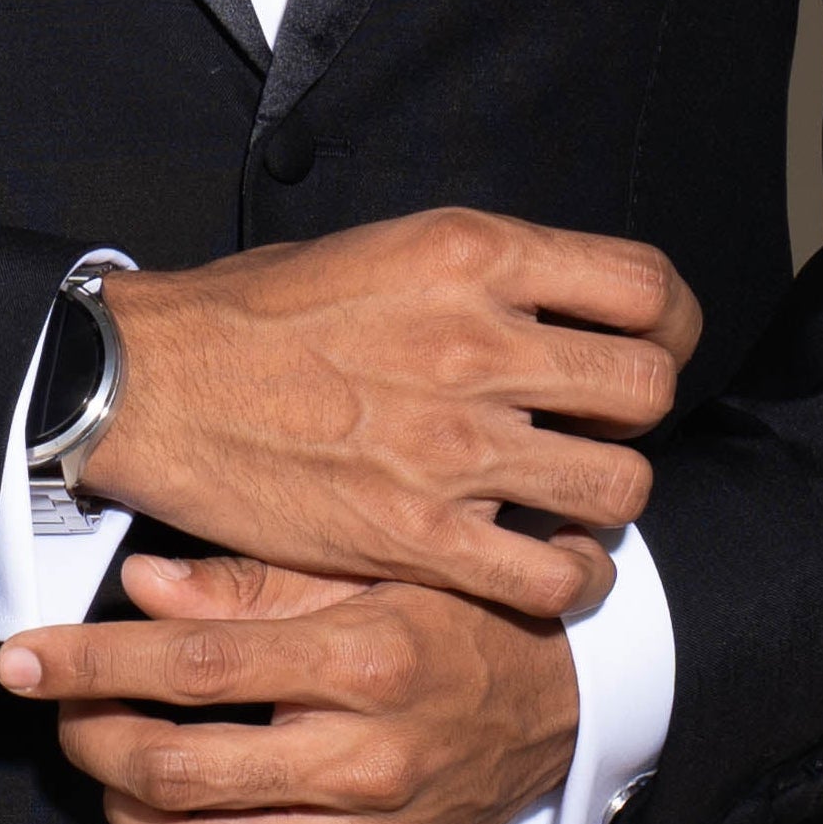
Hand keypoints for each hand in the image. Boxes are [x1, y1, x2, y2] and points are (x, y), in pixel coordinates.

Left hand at [0, 552, 578, 823]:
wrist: (562, 695)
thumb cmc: (454, 612)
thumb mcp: (369, 563)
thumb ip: (253, 578)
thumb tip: (144, 588)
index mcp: (358, 659)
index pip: (191, 667)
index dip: (89, 661)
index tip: (24, 657)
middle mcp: (362, 759)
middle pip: (178, 775)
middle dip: (90, 741)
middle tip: (65, 708)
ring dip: (126, 821)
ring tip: (114, 773)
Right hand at [83, 209, 698, 618]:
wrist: (154, 384)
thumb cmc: (256, 311)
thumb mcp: (380, 245)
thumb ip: (478, 272)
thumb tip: (558, 303)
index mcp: (470, 254)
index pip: (644, 284)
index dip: (668, 324)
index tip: (648, 346)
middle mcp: (477, 341)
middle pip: (648, 385)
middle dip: (638, 412)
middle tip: (597, 427)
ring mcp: (454, 444)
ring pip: (621, 485)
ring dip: (607, 497)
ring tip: (569, 497)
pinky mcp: (422, 534)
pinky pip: (556, 575)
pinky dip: (570, 578)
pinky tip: (545, 564)